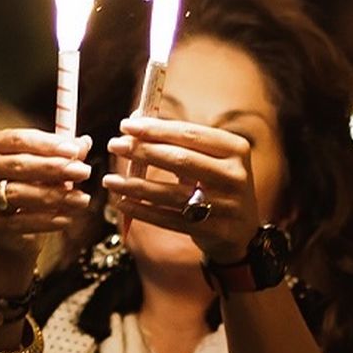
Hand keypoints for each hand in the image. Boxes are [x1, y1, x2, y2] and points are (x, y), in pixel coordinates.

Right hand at [0, 128, 91, 288]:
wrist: (17, 233)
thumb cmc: (34, 190)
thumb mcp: (51, 170)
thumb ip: (65, 155)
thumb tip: (85, 142)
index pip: (19, 139)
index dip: (48, 144)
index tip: (75, 151)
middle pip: (18, 165)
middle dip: (54, 169)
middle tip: (84, 172)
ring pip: (19, 193)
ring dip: (55, 196)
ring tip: (82, 199)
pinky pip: (17, 221)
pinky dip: (45, 220)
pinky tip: (66, 219)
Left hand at [103, 116, 260, 265]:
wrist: (242, 232)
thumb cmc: (217, 185)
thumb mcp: (210, 160)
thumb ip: (178, 142)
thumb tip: (135, 119)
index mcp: (235, 149)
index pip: (190, 134)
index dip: (156, 129)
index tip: (126, 125)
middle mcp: (235, 175)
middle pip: (180, 159)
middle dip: (143, 151)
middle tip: (115, 146)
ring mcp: (227, 205)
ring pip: (171, 193)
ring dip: (135, 185)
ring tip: (111, 180)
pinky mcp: (214, 230)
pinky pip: (170, 219)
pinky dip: (143, 211)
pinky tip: (123, 202)